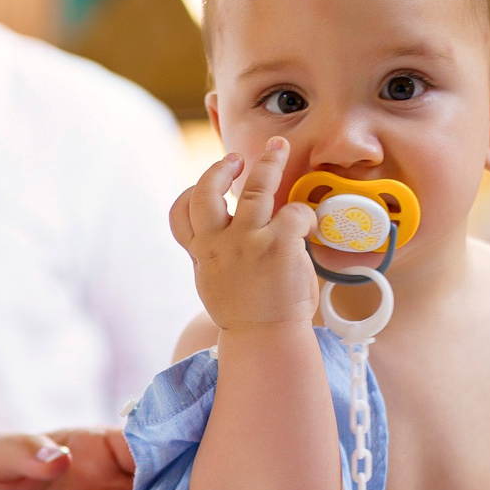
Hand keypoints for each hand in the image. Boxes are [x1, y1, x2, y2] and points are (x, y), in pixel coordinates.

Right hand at [172, 137, 316, 334]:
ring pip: (255, 189)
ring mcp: (248, 242)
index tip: (200, 188)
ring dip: (268, 163)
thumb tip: (227, 234)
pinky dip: (306, 215)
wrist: (267, 341)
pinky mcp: (279, 246)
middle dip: (219, 168)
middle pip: (205, 192)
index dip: (187, 196)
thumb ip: (218, 255)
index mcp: (203, 254)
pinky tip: (310, 226)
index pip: (180, 215)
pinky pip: (294, 212)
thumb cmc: (248, 314)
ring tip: (279, 149)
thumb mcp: (217, 284)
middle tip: (236, 157)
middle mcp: (220, 244)